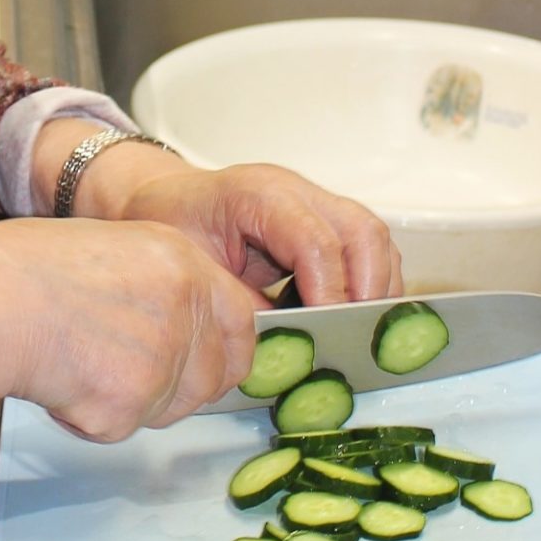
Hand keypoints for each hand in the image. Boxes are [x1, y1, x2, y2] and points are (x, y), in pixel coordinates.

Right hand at [0, 217, 259, 441]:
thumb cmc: (26, 269)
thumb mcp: (115, 249)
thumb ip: (160, 286)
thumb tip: (178, 327)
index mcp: (184, 261)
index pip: (241, 321)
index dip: (226, 351)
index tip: (213, 366)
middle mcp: (185, 308)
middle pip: (213, 377)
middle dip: (180, 389)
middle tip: (124, 373)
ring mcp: (163, 360)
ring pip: (169, 409)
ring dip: (132, 403)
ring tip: (77, 362)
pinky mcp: (129, 404)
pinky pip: (121, 428)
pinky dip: (89, 418)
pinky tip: (58, 381)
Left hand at [86, 150, 402, 307]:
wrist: (164, 197)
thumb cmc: (171, 224)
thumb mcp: (194, 268)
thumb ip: (240, 307)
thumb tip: (284, 349)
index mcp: (259, 195)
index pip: (316, 241)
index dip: (330, 290)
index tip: (328, 329)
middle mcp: (296, 191)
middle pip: (361, 230)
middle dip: (369, 287)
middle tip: (356, 334)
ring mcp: (314, 200)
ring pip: (373, 236)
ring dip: (376, 285)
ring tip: (359, 329)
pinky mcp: (323, 218)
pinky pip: (365, 245)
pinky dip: (368, 280)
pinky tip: (350, 313)